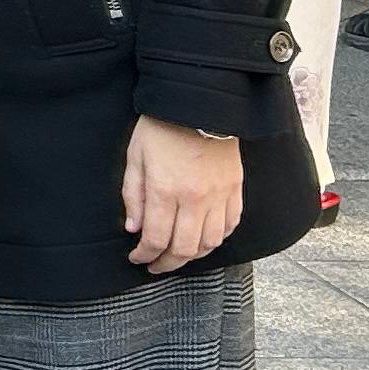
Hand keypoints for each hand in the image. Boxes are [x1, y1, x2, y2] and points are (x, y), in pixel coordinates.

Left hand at [121, 117, 244, 272]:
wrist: (200, 104)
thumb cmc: (161, 127)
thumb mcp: (135, 157)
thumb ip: (133, 195)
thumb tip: (134, 228)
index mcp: (165, 190)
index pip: (156, 238)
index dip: (144, 255)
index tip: (136, 258)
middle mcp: (195, 199)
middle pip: (184, 248)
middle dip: (167, 263)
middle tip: (155, 266)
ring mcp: (219, 195)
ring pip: (210, 242)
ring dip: (193, 256)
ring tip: (178, 256)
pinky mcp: (235, 189)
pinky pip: (230, 225)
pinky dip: (217, 239)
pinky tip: (204, 240)